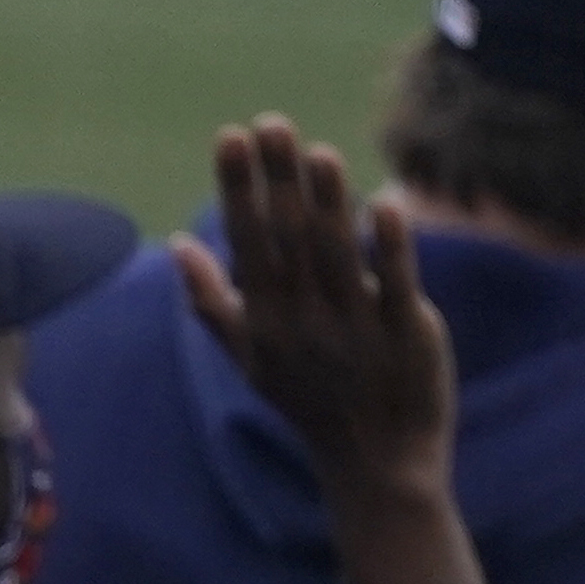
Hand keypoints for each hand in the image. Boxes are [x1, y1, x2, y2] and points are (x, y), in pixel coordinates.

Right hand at [174, 117, 455, 506]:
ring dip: (329, 203)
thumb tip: (179, 244)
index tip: (232, 136)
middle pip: (290, 238)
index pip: (248, 241)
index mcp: (266, 320)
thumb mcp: (252, 358)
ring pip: (338, 255)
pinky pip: (396, 284)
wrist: (376, 460)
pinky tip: (385, 201)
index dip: (240, 187)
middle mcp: (304, 320)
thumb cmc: (312, 402)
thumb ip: (213, 302)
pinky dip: (391, 245)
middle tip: (271, 123)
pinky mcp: (405, 334)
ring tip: (319, 153)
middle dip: (279, 180)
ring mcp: (355, 327)